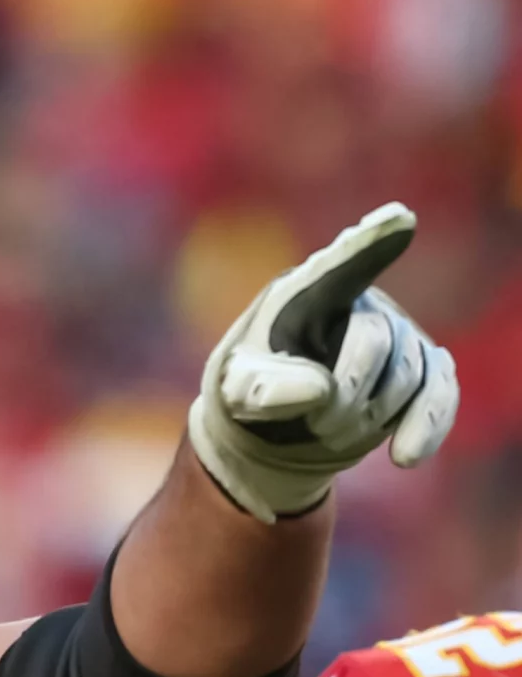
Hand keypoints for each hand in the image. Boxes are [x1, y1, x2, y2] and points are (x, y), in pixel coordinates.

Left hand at [187, 202, 458, 522]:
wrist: (276, 430)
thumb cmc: (251, 393)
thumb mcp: (237, 392)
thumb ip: (264, 389)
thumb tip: (322, 390)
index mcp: (309, 292)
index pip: (343, 265)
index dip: (371, 243)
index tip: (399, 219)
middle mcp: (361, 304)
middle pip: (376, 339)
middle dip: (348, 389)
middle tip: (317, 423)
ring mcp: (399, 336)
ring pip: (407, 375)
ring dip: (368, 415)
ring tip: (326, 431)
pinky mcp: (422, 373)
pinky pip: (439, 394)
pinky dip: (426, 426)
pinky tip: (404, 457)